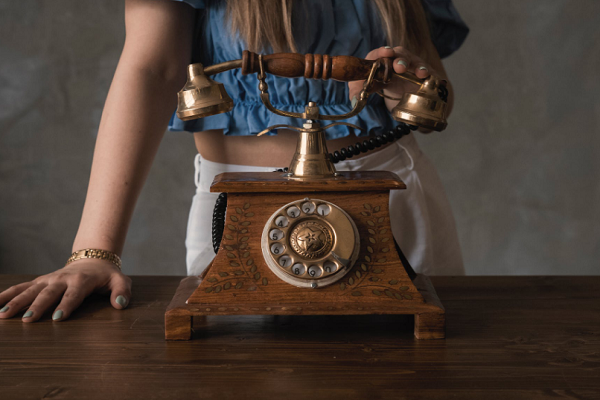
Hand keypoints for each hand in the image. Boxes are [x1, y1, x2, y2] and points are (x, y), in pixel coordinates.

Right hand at [0, 259, 131, 322]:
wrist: (93, 260)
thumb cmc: (107, 276)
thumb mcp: (120, 280)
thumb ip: (122, 291)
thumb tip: (120, 304)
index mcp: (82, 280)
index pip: (74, 294)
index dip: (66, 305)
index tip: (57, 318)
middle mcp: (62, 279)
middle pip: (48, 293)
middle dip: (38, 306)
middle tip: (28, 319)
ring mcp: (49, 279)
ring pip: (30, 290)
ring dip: (16, 302)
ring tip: (3, 315)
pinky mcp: (40, 281)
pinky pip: (21, 287)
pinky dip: (6, 294)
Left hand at [347, 46, 436, 110]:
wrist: (401, 88)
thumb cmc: (382, 82)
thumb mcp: (368, 86)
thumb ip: (358, 91)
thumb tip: (354, 99)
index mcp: (382, 58)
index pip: (380, 52)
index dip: (382, 52)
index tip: (385, 53)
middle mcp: (398, 58)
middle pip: (399, 54)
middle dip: (400, 59)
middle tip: (400, 67)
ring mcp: (412, 64)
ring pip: (416, 62)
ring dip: (418, 66)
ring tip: (420, 73)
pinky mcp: (424, 73)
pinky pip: (429, 72)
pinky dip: (431, 74)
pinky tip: (431, 78)